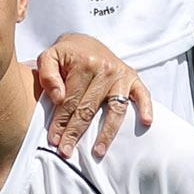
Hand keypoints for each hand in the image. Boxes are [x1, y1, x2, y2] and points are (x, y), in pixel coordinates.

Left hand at [33, 36, 151, 157]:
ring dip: (106, 133)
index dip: (60, 122)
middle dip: (75, 132)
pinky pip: (143, 94)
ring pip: (114, 109)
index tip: (53, 140)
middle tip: (66, 152)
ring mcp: (121, 74)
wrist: (85, 42)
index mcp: (83, 64)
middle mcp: (105, 69)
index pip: (70, 100)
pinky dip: (146, 107)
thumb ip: (47, 74)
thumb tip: (58, 97)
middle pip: (89, 109)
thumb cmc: (65, 55)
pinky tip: (146, 122)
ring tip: (98, 151)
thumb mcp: (49, 57)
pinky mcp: (133, 77)